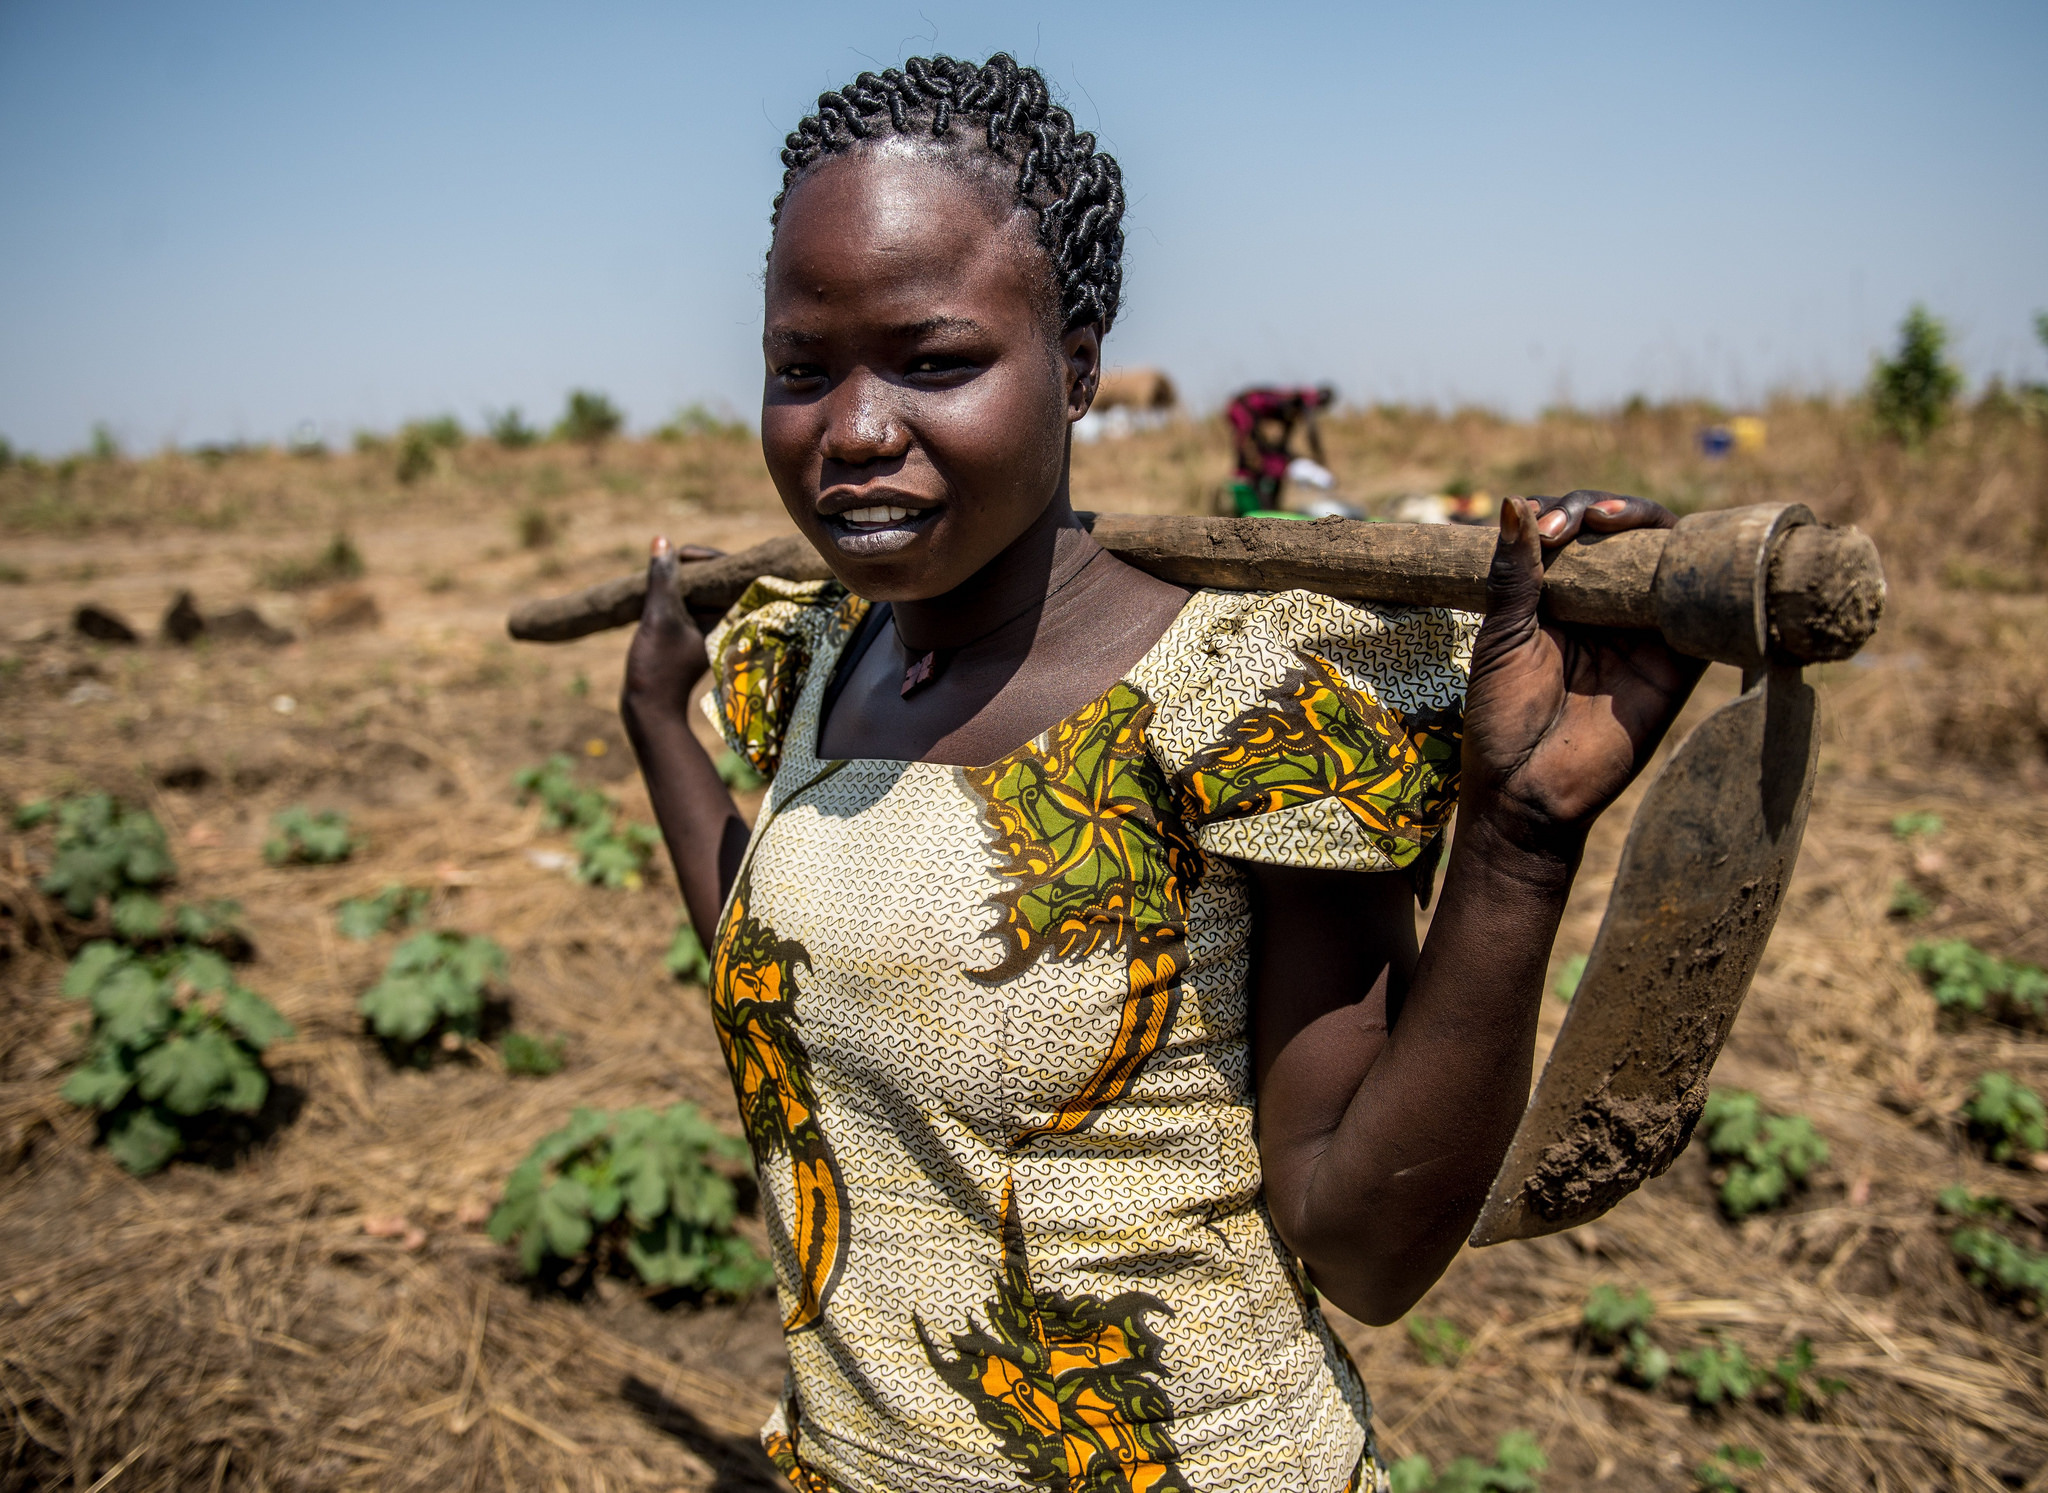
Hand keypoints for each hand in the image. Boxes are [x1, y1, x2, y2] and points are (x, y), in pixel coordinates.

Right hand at [620, 537, 720, 727]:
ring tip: (662, 569)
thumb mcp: (659, 616)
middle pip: (717, 578)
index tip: (679, 555)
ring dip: (682, 577)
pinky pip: (690, 601)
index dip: (706, 557)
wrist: (651, 708)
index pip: (730, 572)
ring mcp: (710, 628)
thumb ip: (663, 578)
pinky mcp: (694, 634)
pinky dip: (676, 592)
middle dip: (693, 565)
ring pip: (701, 590)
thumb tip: (662, 541)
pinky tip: (659, 587)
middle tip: (670, 557)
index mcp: (729, 617)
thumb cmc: (658, 666)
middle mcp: (726, 622)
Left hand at [1460, 491, 1705, 850]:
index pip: (1574, 531)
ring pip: (1662, 555)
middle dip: (1600, 509)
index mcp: (1557, 597)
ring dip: (1643, 524)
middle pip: (1622, 533)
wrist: (1529, 792)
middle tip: (1575, 523)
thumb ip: (1514, 573)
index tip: (1544, 528)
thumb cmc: (1503, 719)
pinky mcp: (1679, 657)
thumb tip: (1512, 501)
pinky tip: (1668, 551)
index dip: (1564, 512)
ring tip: (1609, 520)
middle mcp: (1604, 606)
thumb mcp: (1502, 636)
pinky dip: (1692, 570)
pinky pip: (1699, 605)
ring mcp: (1643, 628)